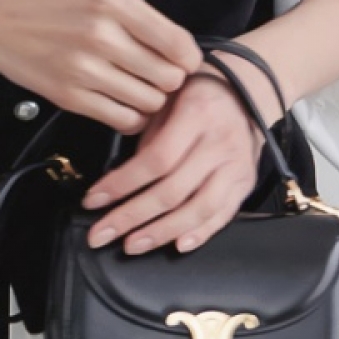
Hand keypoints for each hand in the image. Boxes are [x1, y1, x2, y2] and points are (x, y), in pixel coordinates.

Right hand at [0, 0, 202, 134]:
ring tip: (133, 87)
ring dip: (149, 99)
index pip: (180, 44)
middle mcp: (103, 34)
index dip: (187, 58)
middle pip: (170, 78)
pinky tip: (117, 100)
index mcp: (114, 0)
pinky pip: (121, 119)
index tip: (179, 59)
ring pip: (149, 102)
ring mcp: (84, 68)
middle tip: (155, 74)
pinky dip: (128, 115)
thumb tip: (172, 44)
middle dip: (169, 80)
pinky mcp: (67, 96)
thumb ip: (131, 13)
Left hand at [79, 64, 266, 254]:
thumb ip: (148, 134)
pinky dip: (200, 233)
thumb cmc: (194, 93)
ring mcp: (236, 167)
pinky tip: (176, 246)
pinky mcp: (246, 183)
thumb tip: (121, 178)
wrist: (245, 92)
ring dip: (161, 232)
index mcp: (196, 114)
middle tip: (100, 234)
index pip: (155, 159)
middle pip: (172, 190)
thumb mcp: (166, 97)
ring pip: (198, 209)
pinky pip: (223, 215)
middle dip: (132, 217)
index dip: (122, 184)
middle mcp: (219, 144)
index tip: (92, 200)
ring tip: (131, 245)